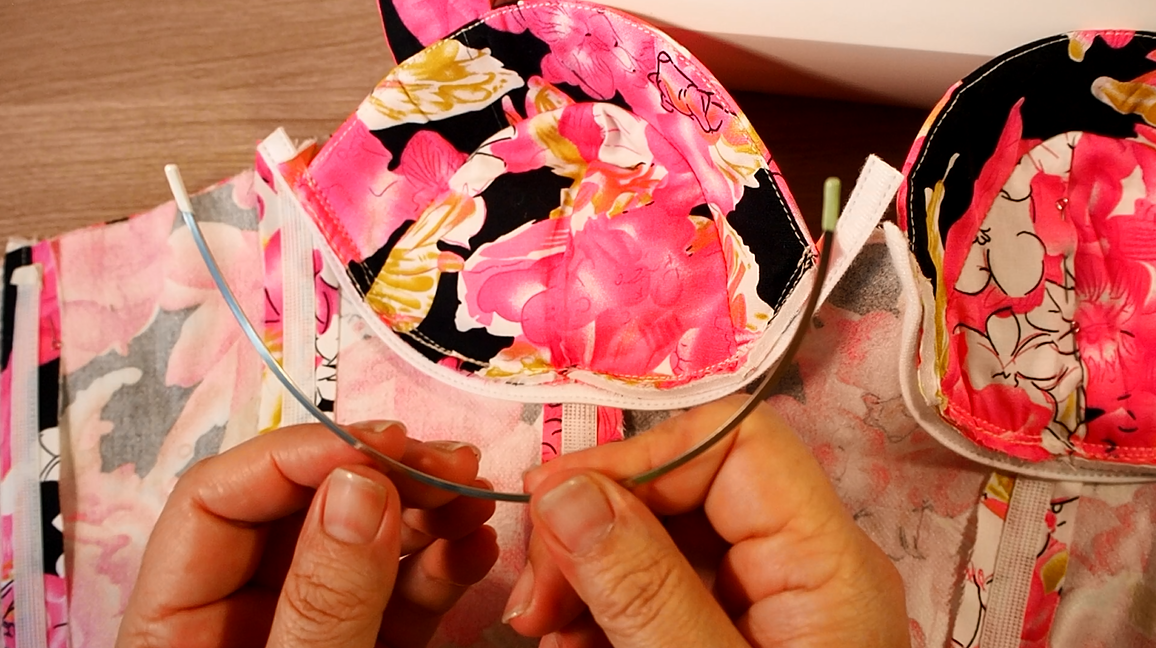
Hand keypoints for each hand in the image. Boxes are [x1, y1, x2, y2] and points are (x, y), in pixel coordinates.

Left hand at [116, 421, 498, 647]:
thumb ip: (323, 598)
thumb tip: (361, 483)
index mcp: (174, 625)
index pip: (218, 499)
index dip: (299, 456)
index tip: (385, 445)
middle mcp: (238, 617)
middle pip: (298, 511)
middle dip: (382, 475)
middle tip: (454, 462)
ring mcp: (305, 633)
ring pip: (357, 547)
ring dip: (424, 513)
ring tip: (478, 495)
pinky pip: (396, 599)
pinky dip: (439, 569)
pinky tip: (475, 549)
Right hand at [502, 397, 908, 646]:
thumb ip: (641, 588)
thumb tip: (567, 489)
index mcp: (826, 564)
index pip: (735, 444)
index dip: (639, 456)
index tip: (552, 503)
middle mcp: (803, 567)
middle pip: (688, 490)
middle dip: (597, 524)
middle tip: (534, 598)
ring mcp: (769, 603)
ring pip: (660, 540)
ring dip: (587, 572)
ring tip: (545, 632)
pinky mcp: (735, 635)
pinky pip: (659, 590)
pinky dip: (602, 612)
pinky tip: (569, 645)